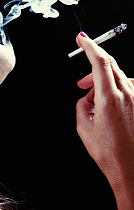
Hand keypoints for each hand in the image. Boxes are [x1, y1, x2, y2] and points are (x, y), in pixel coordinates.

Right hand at [75, 32, 133, 194]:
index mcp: (109, 98)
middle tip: (81, 83)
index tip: (81, 38)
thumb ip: (82, 104)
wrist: (132, 171)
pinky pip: (128, 88)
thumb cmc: (109, 153)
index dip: (90, 46)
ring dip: (104, 82)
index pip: (100, 61)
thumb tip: (87, 96)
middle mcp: (127, 95)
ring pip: (119, 77)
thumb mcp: (84, 127)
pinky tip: (109, 106)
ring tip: (94, 101)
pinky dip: (116, 91)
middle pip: (110, 66)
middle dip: (93, 68)